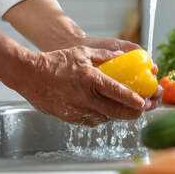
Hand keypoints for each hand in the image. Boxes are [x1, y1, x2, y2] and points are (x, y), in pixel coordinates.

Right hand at [17, 46, 147, 125]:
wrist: (29, 75)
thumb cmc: (55, 62)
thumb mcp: (82, 53)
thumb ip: (104, 55)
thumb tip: (122, 56)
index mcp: (90, 79)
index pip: (117, 92)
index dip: (133, 99)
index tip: (144, 103)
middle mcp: (85, 97)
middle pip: (116, 111)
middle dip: (132, 112)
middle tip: (141, 110)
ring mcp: (77, 110)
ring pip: (105, 118)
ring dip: (117, 115)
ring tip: (125, 110)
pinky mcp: (69, 118)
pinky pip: (91, 120)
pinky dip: (101, 117)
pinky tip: (105, 111)